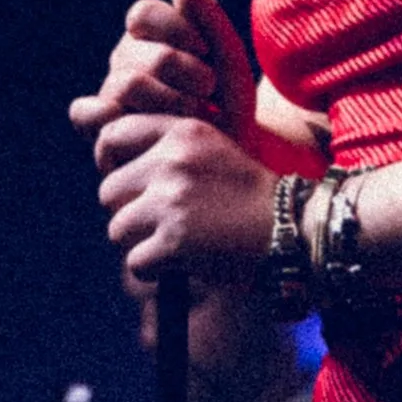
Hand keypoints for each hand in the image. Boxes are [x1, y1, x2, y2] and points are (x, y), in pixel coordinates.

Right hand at [70, 0, 260, 152]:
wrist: (233, 155)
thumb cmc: (231, 105)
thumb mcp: (231, 61)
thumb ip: (210, 19)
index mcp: (150, 38)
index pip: (142, 14)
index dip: (174, 28)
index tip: (206, 52)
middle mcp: (125, 62)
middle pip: (136, 51)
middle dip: (180, 71)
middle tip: (209, 92)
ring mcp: (110, 95)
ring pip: (124, 83)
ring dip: (168, 101)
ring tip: (197, 116)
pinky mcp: (103, 130)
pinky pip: (87, 113)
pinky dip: (112, 117)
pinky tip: (148, 125)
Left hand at [94, 108, 279, 291]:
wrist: (294, 231)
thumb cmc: (250, 197)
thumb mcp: (212, 150)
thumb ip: (166, 149)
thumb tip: (107, 168)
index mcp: (182, 131)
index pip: (112, 135)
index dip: (112, 162)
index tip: (129, 183)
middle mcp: (173, 160)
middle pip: (108, 190)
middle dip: (129, 212)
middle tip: (165, 222)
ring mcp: (171, 200)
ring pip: (117, 228)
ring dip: (141, 243)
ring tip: (180, 242)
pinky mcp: (174, 241)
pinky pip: (136, 262)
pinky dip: (155, 270)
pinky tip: (186, 262)